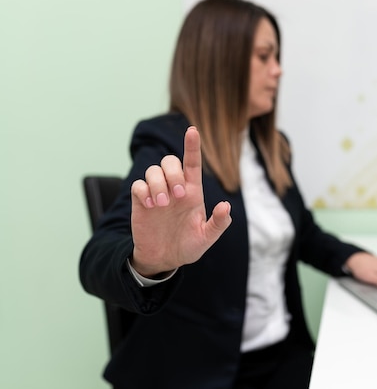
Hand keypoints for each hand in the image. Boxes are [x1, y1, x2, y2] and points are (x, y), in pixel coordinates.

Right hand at [129, 126, 231, 277]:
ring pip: (153, 170)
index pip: (192, 163)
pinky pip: (138, 185)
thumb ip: (218, 223)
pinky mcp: (141, 202)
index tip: (192, 130)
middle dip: (173, 174)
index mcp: (192, 192)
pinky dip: (144, 191)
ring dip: (158, 184)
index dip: (192, 146)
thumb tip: (225, 206)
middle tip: (178, 196)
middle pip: (170, 162)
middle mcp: (174, 188)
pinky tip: (150, 205)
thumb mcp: (206, 238)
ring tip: (162, 205)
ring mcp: (157, 193)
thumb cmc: (187, 246)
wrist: (164, 260)